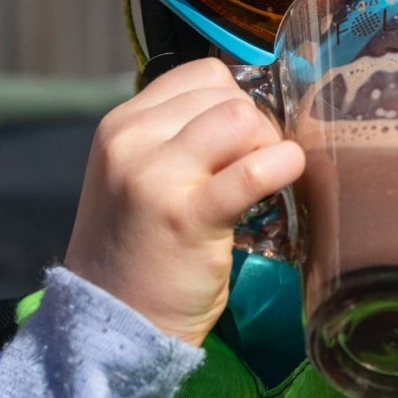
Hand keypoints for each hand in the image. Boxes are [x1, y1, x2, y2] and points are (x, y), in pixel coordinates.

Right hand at [64, 58, 304, 345]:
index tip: (242, 141)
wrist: (112, 322)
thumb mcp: (140, 176)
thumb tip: (253, 111)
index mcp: (121, 125)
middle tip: (256, 167)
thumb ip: (179, 137)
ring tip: (261, 180)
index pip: (201, 75)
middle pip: (226, 95)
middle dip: (256, 126)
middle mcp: (131, 141)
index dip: (235, 101)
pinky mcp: (187, 216)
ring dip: (268, 145)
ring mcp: (155, 176)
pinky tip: (285, 179)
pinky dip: (283, 167)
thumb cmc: (140, 250)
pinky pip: (254, 170)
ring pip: (241, 118)